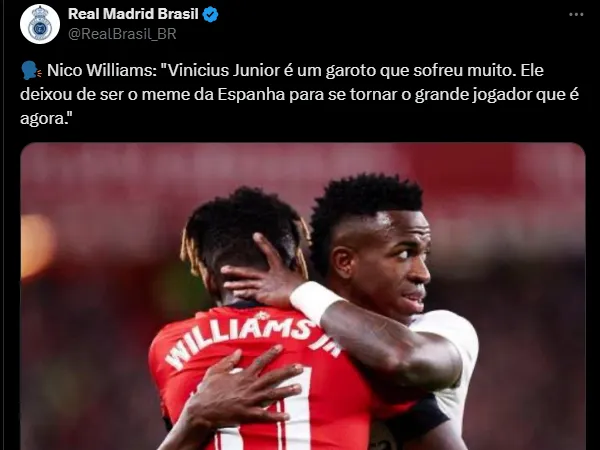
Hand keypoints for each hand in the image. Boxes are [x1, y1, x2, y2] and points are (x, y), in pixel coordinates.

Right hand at [180, 345, 302, 429]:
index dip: (271, 354)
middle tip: (300, 367)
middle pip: (272, 377)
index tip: (281, 347)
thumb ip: (228, 361)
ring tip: (299, 387)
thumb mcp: (215, 372)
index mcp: (242, 376)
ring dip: (286, 391)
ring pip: (272, 395)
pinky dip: (276, 416)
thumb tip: (239, 351)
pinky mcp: (248, 415)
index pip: (260, 362)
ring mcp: (250, 401)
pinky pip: (265, 416)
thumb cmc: (207, 391)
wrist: (201, 411)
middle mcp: (249, 387)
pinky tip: (287, 415)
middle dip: (287, 372)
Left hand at [221, 232, 305, 308]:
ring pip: (247, 284)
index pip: (271, 253)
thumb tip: (295, 270)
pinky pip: (250, 294)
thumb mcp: (297, 278)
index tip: (256, 234)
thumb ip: (292, 274)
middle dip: (236, 271)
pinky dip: (242, 293)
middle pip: (249, 272)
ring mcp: (265, 285)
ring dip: (235, 284)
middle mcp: (269, 276)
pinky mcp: (263, 295)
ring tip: (225, 284)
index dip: (263, 243)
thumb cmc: (303, 288)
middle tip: (223, 269)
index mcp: (279, 269)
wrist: (302, 295)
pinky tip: (235, 294)